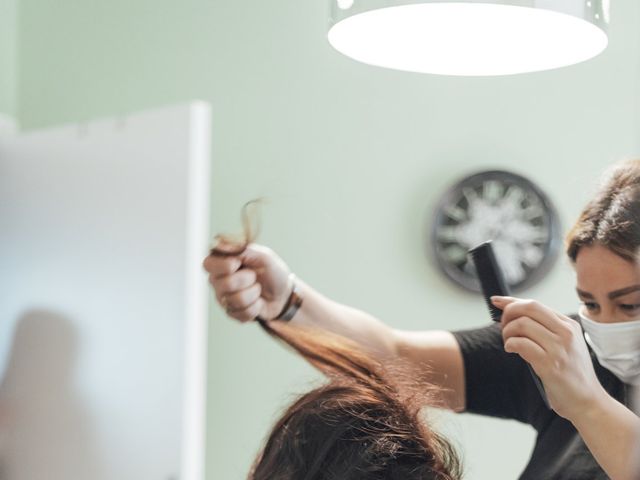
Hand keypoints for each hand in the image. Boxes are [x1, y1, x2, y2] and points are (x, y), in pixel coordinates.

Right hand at [202, 242, 291, 321]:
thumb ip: (243, 250)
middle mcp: (217, 280)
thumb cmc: (272, 271)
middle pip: (225, 284)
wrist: (283, 294)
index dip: (226, 265)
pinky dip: (256, 306)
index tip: (239, 263)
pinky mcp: (231, 313)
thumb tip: (221, 245)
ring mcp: (223, 298)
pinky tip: (257, 302)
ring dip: (254, 293)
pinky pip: (242, 313)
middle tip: (254, 276)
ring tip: (257, 289)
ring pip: (235, 300)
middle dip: (247, 279)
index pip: (208, 264)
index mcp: (221, 262)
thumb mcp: (263, 256)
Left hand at [492, 296, 607, 421]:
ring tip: (508, 342)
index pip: (535, 304)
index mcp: (569, 325)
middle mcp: (566, 333)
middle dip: (508, 313)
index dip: (512, 301)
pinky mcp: (550, 365)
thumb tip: (511, 313)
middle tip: (503, 327)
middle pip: (528, 308)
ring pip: (522, 324)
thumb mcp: (565, 345)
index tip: (497, 301)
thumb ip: (544, 329)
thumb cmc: (570, 374)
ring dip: (507, 332)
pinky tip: (511, 350)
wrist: (587, 402)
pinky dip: (510, 344)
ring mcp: (559, 349)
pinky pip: (521, 344)